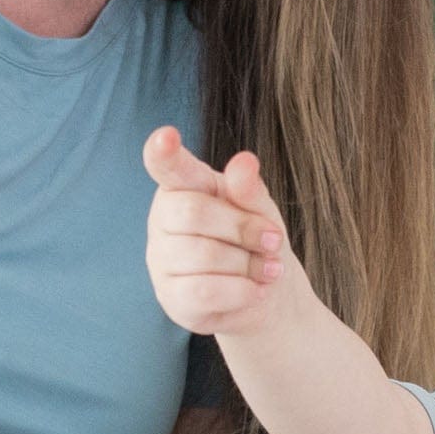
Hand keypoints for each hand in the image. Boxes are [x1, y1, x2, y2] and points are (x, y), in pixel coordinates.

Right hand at [143, 127, 305, 338]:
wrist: (266, 293)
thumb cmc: (256, 239)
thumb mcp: (260, 208)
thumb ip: (249, 188)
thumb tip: (244, 162)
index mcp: (183, 185)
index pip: (166, 165)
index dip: (163, 152)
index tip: (166, 135)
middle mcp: (162, 219)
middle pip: (193, 213)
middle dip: (243, 228)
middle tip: (273, 240)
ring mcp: (161, 260)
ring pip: (202, 255)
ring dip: (248, 264)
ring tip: (268, 269)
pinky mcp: (171, 297)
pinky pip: (204, 290)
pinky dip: (240, 290)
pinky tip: (255, 289)